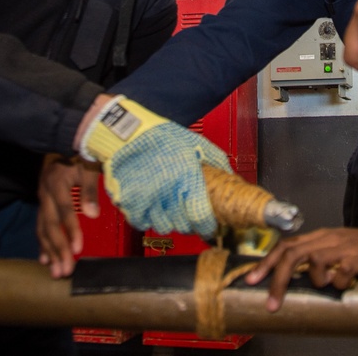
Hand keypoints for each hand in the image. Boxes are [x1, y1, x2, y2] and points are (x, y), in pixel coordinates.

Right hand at [36, 153, 99, 278]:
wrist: (62, 141)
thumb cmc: (80, 154)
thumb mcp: (88, 166)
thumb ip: (89, 190)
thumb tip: (94, 214)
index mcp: (57, 184)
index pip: (65, 211)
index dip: (71, 230)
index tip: (78, 249)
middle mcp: (45, 194)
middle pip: (51, 226)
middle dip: (58, 249)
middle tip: (65, 271)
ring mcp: (42, 200)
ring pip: (43, 229)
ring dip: (50, 252)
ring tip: (56, 272)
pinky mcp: (42, 204)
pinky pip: (40, 227)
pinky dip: (42, 244)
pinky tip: (45, 260)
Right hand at [77, 95, 232, 237]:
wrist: (127, 131)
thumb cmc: (161, 136)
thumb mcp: (195, 143)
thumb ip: (216, 162)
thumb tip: (230, 177)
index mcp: (187, 178)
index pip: (201, 218)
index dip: (206, 226)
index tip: (207, 226)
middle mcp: (167, 191)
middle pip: (182, 226)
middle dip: (188, 222)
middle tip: (187, 213)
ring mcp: (146, 198)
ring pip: (162, 227)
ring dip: (168, 220)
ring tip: (168, 208)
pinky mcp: (128, 201)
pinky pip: (141, 222)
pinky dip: (147, 218)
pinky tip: (151, 206)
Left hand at [243, 227, 357, 311]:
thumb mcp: (335, 250)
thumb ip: (316, 261)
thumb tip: (292, 280)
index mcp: (319, 238)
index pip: (285, 245)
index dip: (266, 263)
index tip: (252, 281)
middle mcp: (328, 239)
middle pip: (293, 254)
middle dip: (278, 279)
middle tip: (272, 303)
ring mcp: (344, 247)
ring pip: (314, 259)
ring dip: (315, 279)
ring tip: (327, 285)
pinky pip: (342, 270)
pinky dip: (339, 281)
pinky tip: (346, 284)